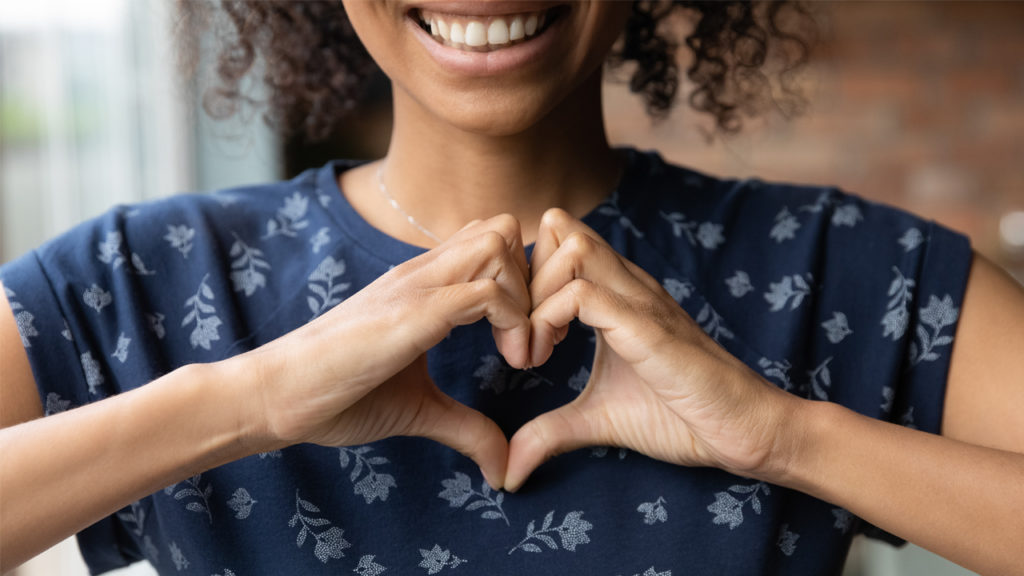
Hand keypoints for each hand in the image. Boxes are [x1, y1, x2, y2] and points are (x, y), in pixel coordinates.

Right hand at [232, 215, 531, 486]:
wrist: (276, 397)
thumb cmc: (337, 395)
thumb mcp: (419, 409)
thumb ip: (465, 426)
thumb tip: (504, 465)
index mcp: (423, 284)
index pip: (491, 243)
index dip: (524, 284)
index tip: (527, 342)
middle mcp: (422, 272)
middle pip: (502, 228)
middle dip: (535, 280)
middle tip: (534, 339)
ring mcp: (416, 286)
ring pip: (498, 244)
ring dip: (527, 297)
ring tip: (522, 352)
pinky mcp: (412, 313)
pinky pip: (485, 290)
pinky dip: (514, 322)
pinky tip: (510, 362)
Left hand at [505, 209, 799, 490]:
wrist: (745, 430)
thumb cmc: (681, 416)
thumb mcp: (597, 419)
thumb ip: (549, 432)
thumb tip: (507, 470)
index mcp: (615, 293)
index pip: (555, 241)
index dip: (523, 280)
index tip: (518, 335)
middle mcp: (626, 284)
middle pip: (557, 230)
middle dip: (520, 281)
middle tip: (517, 340)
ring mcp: (638, 300)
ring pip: (568, 248)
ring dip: (533, 298)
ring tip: (532, 352)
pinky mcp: (647, 327)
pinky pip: (583, 294)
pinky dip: (547, 322)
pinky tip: (546, 359)